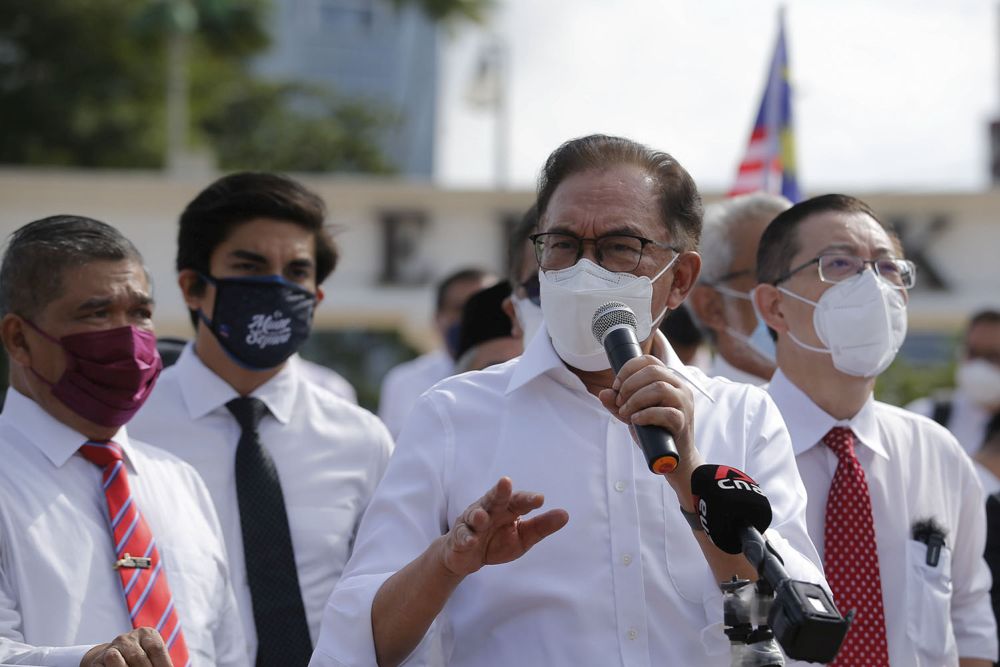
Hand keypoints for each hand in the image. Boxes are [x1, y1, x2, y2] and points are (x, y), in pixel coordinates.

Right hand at [80, 628, 171, 666]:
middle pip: (139, 658)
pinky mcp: (97, 659)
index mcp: (146, 634)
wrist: (106, 658)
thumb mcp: (150, 658)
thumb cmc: (137, 661)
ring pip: (118, 661)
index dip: (163, 665)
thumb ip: (159, 664)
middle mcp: (128, 638)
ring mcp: (112, 647)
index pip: (156, 649)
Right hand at [439, 477, 568, 577]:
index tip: (539, 499)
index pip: (519, 500)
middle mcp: (489, 510)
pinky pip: (462, 536)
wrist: (466, 556)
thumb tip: (565, 515)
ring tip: (482, 517)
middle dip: (499, 491)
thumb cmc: (497, 541)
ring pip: (474, 515)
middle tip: (505, 482)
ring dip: (478, 515)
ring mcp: (472, 522)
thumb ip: (541, 526)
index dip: (528, 499)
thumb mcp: (523, 537)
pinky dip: (465, 538)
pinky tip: (471, 540)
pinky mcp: (459, 537)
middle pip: (494, 498)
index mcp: (507, 508)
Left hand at [597, 355, 703, 498]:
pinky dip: (646, 415)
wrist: (674, 457)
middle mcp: (679, 387)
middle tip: (620, 402)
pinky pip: (666, 413)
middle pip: (653, 371)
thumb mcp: (632, 413)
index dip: (628, 369)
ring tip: (625, 413)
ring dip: (636, 399)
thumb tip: (603, 394)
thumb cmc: (655, 430)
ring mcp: (684, 404)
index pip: (649, 361)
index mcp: (668, 380)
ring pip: (660, 388)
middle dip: (629, 385)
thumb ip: (617, 403)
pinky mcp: (683, 421)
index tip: (616, 386)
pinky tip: (635, 420)